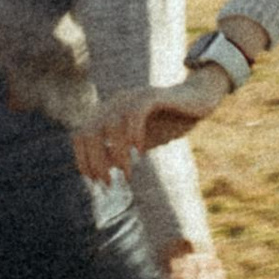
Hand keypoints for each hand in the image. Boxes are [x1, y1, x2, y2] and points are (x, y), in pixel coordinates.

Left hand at [71, 70, 227, 179]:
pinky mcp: (151, 95)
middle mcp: (114, 102)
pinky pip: (135, 114)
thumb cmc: (167, 121)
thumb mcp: (139, 142)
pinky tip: (142, 152)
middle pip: (89, 132)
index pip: (80, 135)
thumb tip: (103, 169)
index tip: (93, 180)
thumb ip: (120, 151)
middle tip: (108, 182)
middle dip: (95, 161)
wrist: (197, 99)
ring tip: (127, 173)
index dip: (82, 159)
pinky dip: (135, 135)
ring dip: (117, 154)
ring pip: (110, 126)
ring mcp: (132, 96)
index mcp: (107, 111)